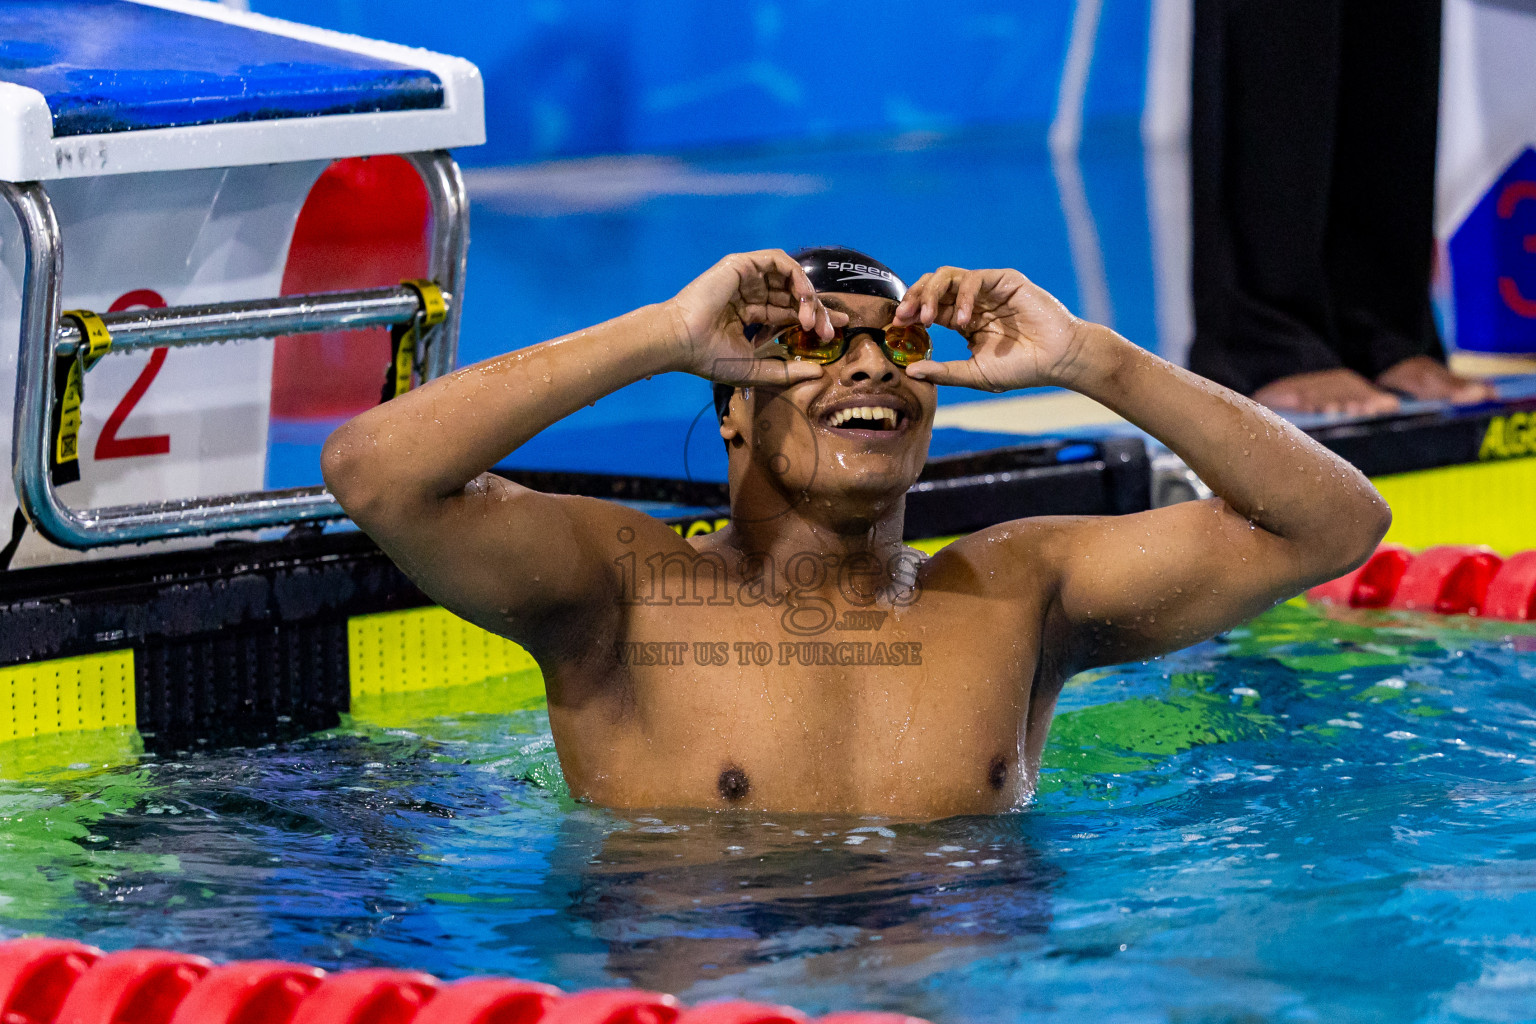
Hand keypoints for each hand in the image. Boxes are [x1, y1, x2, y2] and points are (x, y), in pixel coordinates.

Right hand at [665, 250, 847, 386]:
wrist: (681, 341)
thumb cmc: (709, 357)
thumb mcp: (755, 369)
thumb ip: (786, 370)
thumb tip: (818, 372)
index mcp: (749, 316)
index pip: (788, 313)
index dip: (813, 320)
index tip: (835, 333)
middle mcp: (749, 294)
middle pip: (793, 296)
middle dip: (817, 311)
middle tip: (831, 330)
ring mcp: (746, 278)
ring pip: (790, 279)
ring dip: (807, 297)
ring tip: (814, 320)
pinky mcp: (742, 265)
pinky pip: (779, 262)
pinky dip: (796, 277)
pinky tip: (804, 298)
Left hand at [891, 266, 1090, 390]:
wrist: (1057, 360)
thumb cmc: (1020, 369)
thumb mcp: (975, 374)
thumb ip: (944, 372)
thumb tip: (910, 371)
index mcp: (963, 320)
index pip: (928, 309)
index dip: (909, 314)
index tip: (895, 327)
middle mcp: (972, 301)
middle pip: (933, 287)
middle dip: (913, 298)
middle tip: (903, 317)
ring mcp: (987, 290)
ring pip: (947, 276)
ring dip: (931, 294)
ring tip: (927, 318)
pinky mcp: (1004, 281)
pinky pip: (974, 279)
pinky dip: (963, 297)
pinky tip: (963, 320)